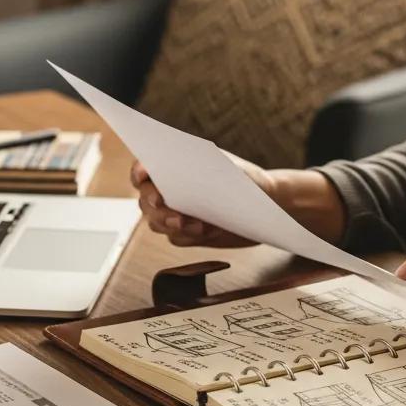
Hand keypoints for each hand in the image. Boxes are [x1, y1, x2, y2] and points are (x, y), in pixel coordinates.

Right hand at [130, 159, 346, 247]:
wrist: (266, 207)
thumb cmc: (246, 180)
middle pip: (145, 200)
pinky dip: (189, 236)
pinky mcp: (186, 233)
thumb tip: (183, 173)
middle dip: (158, 208)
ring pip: (157, 222)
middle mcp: (169, 190)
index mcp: (173, 167)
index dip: (139, 171)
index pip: (144, 168)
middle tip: (175, 214)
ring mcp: (175, 213)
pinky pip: (176, 238)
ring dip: (173, 225)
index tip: (145, 174)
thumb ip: (203, 170)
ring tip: (198, 225)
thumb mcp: (229, 169)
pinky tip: (208, 231)